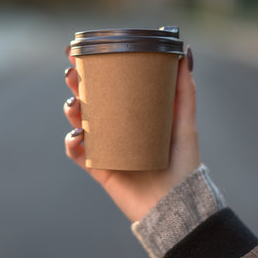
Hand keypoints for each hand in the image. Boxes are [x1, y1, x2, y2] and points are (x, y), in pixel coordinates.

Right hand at [63, 47, 199, 221]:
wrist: (177, 205)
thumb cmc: (183, 163)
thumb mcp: (185, 122)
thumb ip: (185, 91)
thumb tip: (186, 52)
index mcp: (134, 114)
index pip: (110, 86)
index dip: (93, 69)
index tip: (80, 52)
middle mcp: (117, 128)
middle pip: (90, 100)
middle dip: (76, 85)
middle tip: (72, 74)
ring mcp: (107, 147)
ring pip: (80, 123)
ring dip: (71, 110)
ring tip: (73, 104)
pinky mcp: (100, 168)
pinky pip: (79, 154)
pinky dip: (72, 144)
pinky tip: (77, 136)